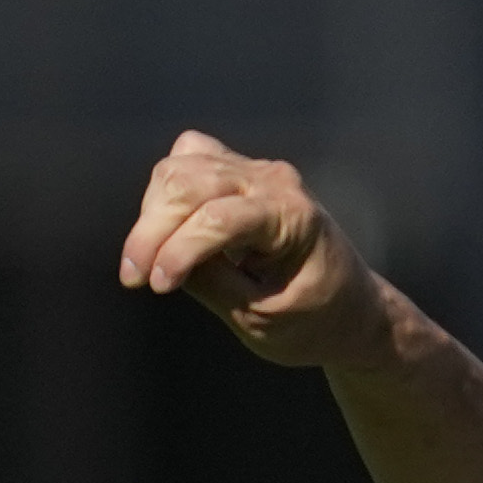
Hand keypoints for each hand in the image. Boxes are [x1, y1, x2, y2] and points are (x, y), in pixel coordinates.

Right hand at [116, 132, 390, 368]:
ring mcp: (255, 171)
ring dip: (152, 214)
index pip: (219, 217)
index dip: (178, 250)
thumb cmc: (314, 320)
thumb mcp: (263, 319)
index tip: (154, 287)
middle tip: (133, 279)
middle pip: (190, 183)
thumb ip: (213, 285)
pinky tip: (163, 230)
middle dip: (152, 230)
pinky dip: (164, 193)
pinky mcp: (237, 171)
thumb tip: (160, 258)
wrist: (348, 307)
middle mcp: (273, 181)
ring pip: (181, 169)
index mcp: (293, 216)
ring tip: (145, 263)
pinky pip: (187, 162)